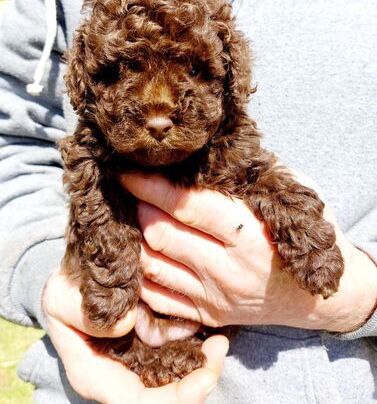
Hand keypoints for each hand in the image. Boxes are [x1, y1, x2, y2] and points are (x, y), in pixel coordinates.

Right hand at [42, 269, 228, 403]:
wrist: (71, 286)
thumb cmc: (64, 294)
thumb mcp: (60, 298)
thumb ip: (84, 314)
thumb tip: (127, 324)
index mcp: (95, 376)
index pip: (138, 403)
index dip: (176, 398)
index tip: (205, 376)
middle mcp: (119, 379)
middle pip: (164, 399)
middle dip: (198, 383)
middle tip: (220, 348)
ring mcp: (135, 367)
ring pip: (174, 382)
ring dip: (201, 367)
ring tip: (220, 342)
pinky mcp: (147, 351)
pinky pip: (175, 361)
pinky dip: (194, 353)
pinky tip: (210, 335)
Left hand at [119, 173, 376, 333]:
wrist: (318, 300)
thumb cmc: (305, 239)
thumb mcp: (294, 198)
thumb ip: (253, 177)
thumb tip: (206, 154)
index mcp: (251, 238)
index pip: (189, 207)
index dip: (152, 186)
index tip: (131, 172)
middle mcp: (228, 273)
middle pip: (161, 236)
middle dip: (139, 207)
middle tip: (133, 191)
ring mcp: (214, 299)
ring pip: (152, 267)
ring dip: (135, 238)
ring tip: (133, 216)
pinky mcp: (206, 317)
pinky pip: (156, 298)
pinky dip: (141, 273)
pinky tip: (140, 251)